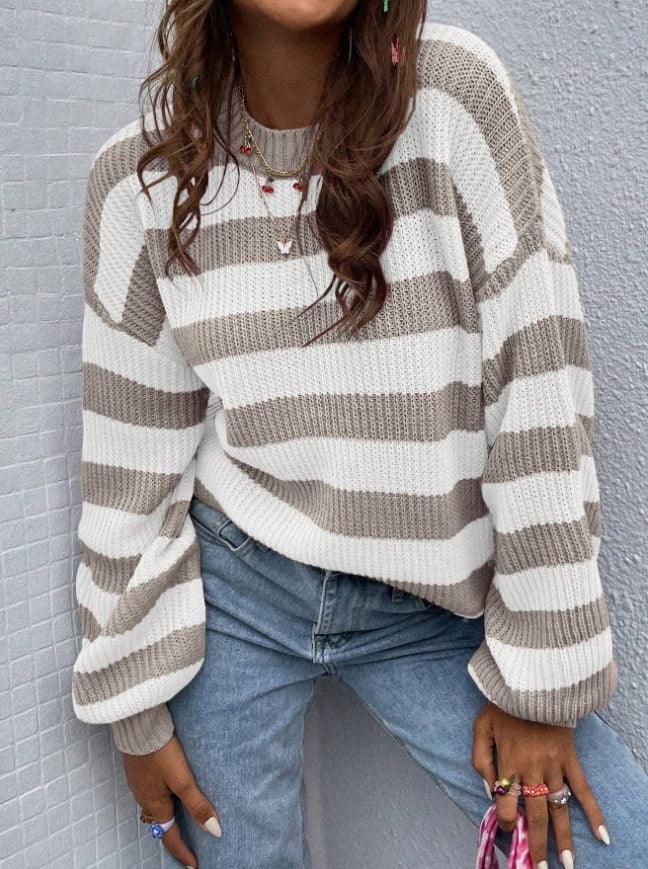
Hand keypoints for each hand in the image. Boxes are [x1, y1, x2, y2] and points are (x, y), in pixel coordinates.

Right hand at [122, 735, 221, 867]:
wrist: (138, 726)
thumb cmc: (161, 753)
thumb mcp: (183, 780)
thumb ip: (197, 805)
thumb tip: (214, 831)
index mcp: (156, 805)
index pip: (169, 837)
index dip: (182, 852)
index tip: (194, 864)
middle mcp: (143, 798)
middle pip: (159, 823)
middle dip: (171, 835)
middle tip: (185, 843)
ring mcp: (137, 784)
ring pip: (151, 808)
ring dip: (164, 816)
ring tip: (177, 818)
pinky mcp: (136, 770)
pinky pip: (147, 793)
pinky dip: (158, 799)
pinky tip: (164, 790)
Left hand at [472, 702, 610, 867]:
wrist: (531, 681)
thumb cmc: (502, 704)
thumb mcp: (480, 727)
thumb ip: (480, 759)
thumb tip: (489, 789)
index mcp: (508, 761)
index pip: (506, 802)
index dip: (506, 820)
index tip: (508, 831)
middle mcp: (532, 768)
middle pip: (534, 813)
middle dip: (536, 843)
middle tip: (540, 866)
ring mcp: (554, 765)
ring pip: (558, 808)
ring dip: (563, 837)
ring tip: (566, 862)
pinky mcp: (570, 759)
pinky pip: (583, 789)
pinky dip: (593, 812)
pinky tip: (602, 835)